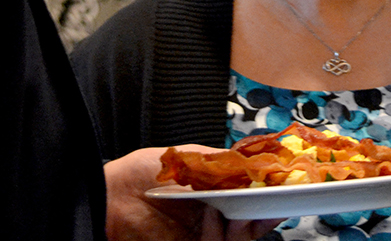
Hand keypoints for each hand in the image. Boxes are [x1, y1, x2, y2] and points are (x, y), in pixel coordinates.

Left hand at [104, 146, 282, 240]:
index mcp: (211, 187)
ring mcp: (203, 233)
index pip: (248, 191)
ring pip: (240, 235)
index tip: (282, 181)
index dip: (266, 189)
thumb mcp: (184, 157)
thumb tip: (251, 160)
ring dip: (245, 223)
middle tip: (272, 199)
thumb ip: (219, 161)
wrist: (108, 200)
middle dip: (265, 209)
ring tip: (235, 209)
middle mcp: (211, 211)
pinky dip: (223, 235)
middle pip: (251, 217)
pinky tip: (215, 219)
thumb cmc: (138, 175)